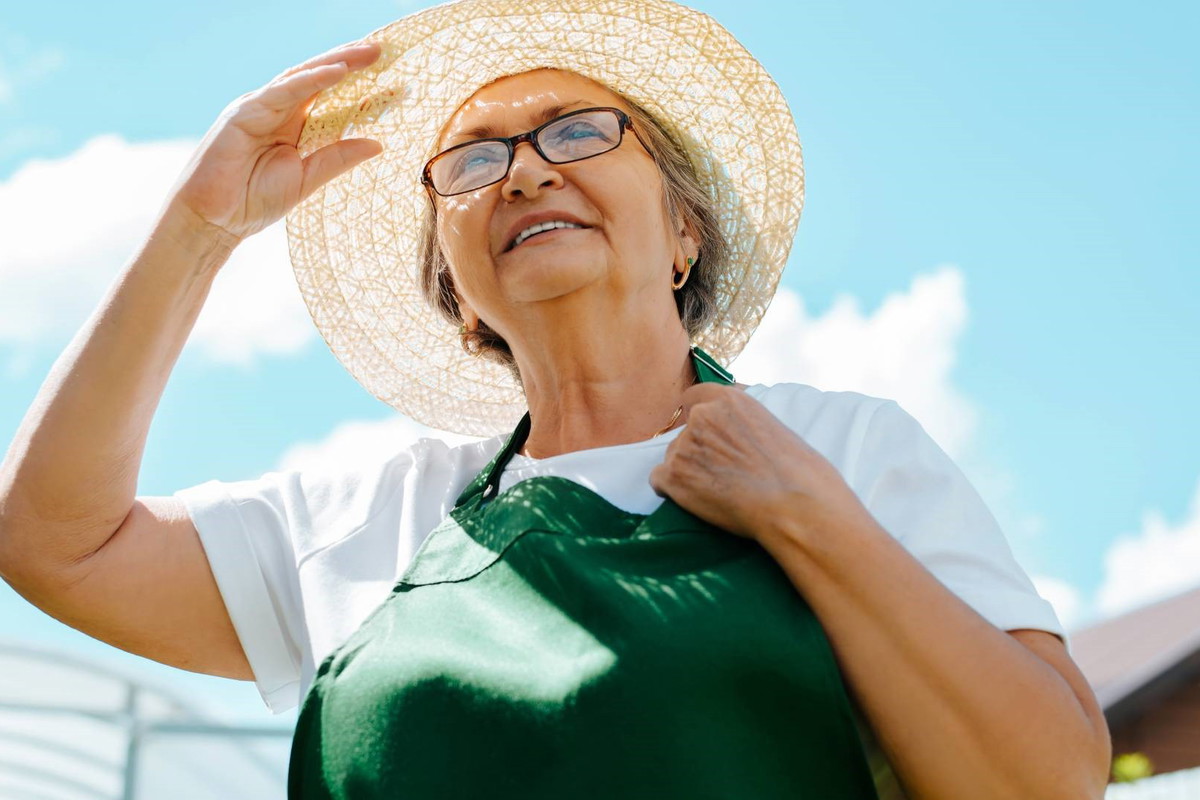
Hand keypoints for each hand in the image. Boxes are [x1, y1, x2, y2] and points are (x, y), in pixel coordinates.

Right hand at [165, 39, 384, 244]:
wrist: (214, 220)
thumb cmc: (253, 202)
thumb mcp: (307, 179)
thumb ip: (338, 159)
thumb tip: (378, 144)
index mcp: (294, 126)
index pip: (333, 99)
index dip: (364, 90)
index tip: (398, 86)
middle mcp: (278, 110)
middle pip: (321, 79)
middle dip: (353, 63)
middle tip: (386, 52)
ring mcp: (260, 108)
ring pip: (304, 76)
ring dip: (338, 62)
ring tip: (369, 53)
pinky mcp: (244, 112)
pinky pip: (283, 91)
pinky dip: (310, 79)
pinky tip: (336, 71)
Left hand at [648, 383, 870, 545]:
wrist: (795, 505)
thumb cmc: (800, 473)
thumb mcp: (774, 427)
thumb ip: (745, 423)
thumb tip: (737, 432)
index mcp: (729, 399)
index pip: (695, 397)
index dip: (700, 419)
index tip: (709, 436)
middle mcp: (702, 416)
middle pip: (685, 432)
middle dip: (698, 450)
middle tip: (723, 474)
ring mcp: (685, 445)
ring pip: (674, 457)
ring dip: (689, 472)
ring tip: (719, 492)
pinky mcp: (674, 475)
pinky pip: (659, 480)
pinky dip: (673, 491)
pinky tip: (698, 501)